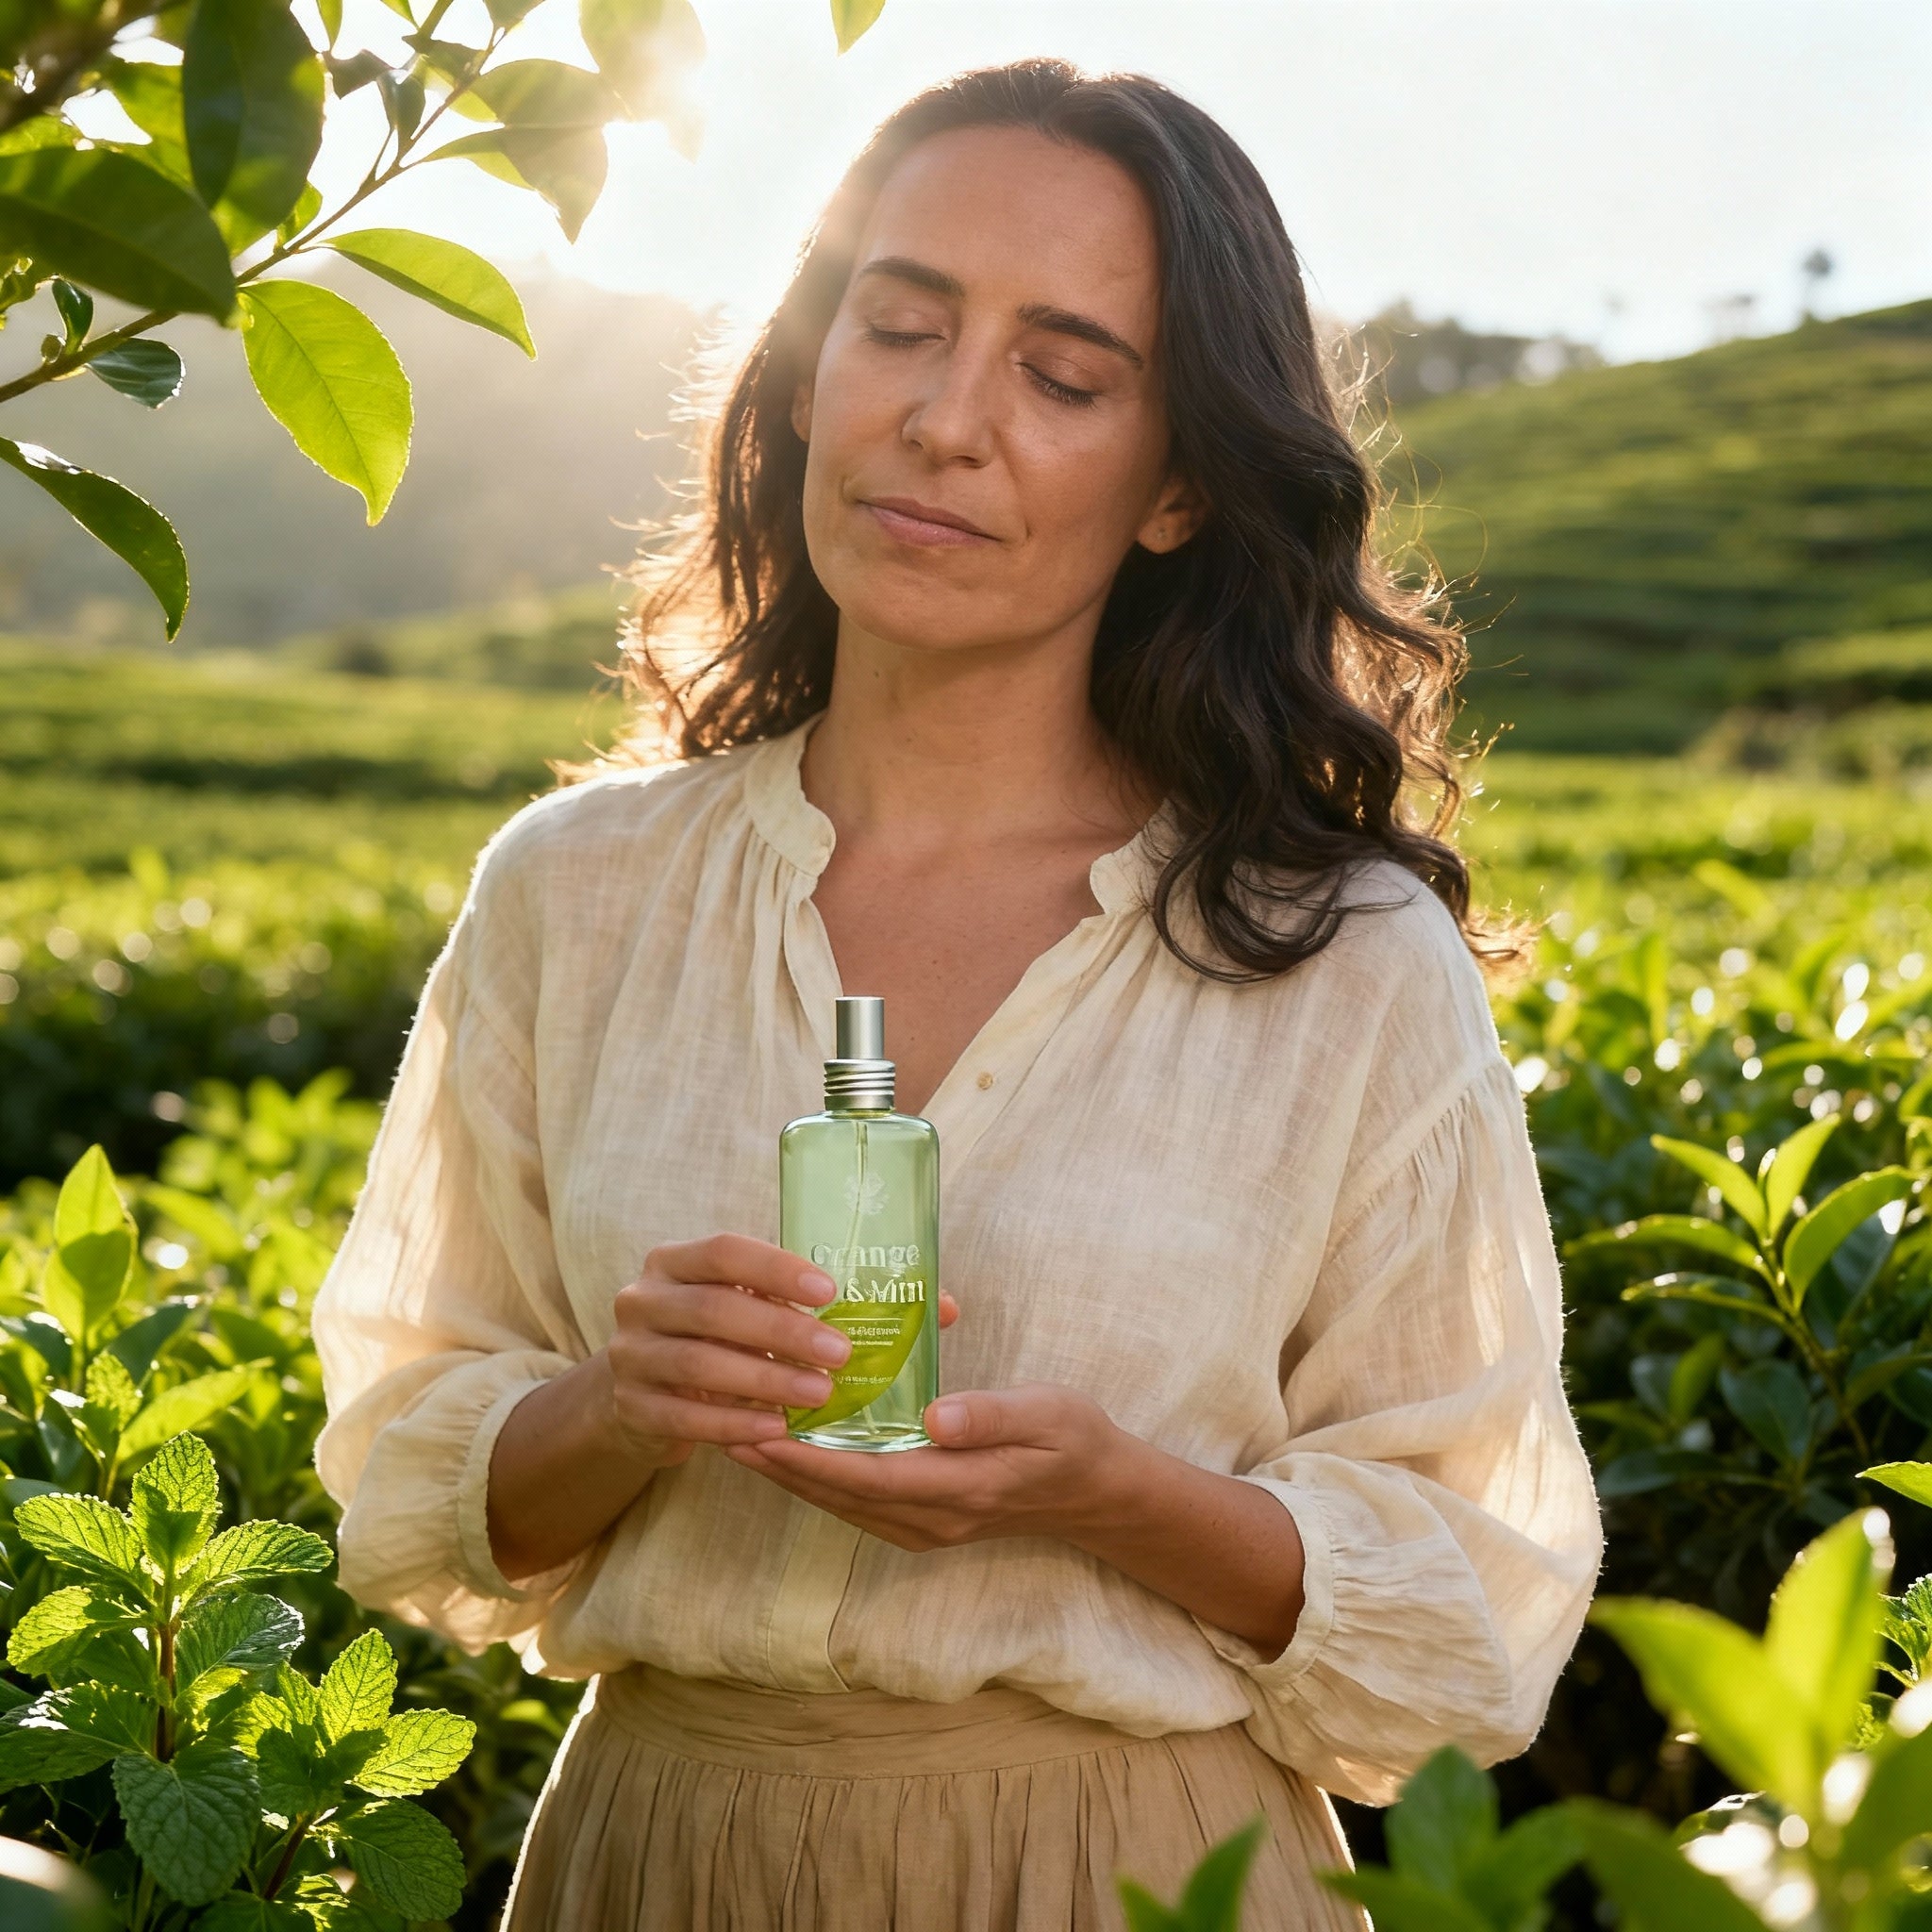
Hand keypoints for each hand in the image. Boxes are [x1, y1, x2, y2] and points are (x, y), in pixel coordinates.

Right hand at [602, 1234, 959, 1468]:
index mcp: (678, 1260)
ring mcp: (632, 1356)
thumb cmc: (726, 1336)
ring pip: (701, 1365)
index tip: (830, 1291)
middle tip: (840, 1354)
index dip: (777, 1269)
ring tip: (821, 1396)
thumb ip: (829, 1301)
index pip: (725, 1251)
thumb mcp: (760, 1306)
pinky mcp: (633, 1409)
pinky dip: (735, 1423)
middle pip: (714, 1309)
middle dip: (782, 1332)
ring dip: (766, 1380)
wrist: (644, 1391)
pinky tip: (779, 1430)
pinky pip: (686, 1417)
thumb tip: (943, 1308)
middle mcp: (644, 1299)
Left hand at [724, 1382, 1128, 1550]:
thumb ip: (990, 1414)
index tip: (762, 1430)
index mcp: (961, 1487)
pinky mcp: (921, 1519)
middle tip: (724, 1426)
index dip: (810, 1458)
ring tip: (739, 1434)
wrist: (1095, 1491)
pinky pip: (856, 1502)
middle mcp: (933, 1517)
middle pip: (840, 1495)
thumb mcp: (1047, 1413)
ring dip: (790, 1474)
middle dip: (780, 1465)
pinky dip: (817, 1478)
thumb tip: (933, 1417)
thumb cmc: (1072, 1439)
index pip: (869, 1475)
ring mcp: (925, 1525)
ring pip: (842, 1502)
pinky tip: (791, 1451)